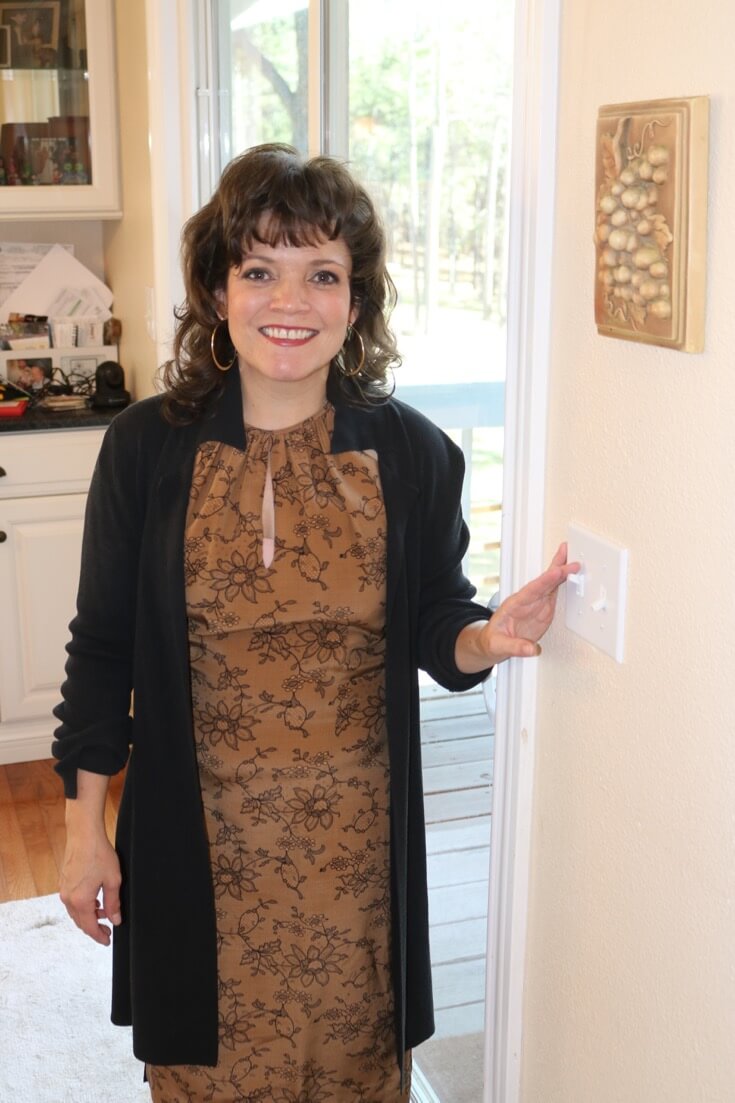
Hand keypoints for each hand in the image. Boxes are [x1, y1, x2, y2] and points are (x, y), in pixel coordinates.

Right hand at [60, 831, 121, 946]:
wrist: (84, 834)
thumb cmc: (99, 854)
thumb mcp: (113, 880)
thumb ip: (113, 903)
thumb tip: (115, 919)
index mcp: (80, 900)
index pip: (89, 927)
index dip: (99, 936)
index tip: (107, 940)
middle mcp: (68, 898)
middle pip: (81, 921)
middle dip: (94, 928)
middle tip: (108, 931)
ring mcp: (64, 889)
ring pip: (76, 912)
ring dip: (89, 916)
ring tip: (104, 913)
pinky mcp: (64, 882)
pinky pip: (73, 901)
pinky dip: (83, 906)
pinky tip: (95, 900)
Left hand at [456, 543, 579, 671]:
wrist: (493, 643)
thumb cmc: (493, 640)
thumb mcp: (499, 646)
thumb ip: (515, 647)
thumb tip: (532, 649)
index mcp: (514, 605)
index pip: (532, 590)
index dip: (545, 581)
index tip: (557, 572)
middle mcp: (526, 601)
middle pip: (544, 583)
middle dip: (558, 571)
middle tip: (572, 561)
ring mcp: (535, 604)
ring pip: (550, 585)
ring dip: (561, 573)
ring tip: (573, 562)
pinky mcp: (542, 611)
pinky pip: (554, 594)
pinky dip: (562, 584)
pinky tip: (570, 576)